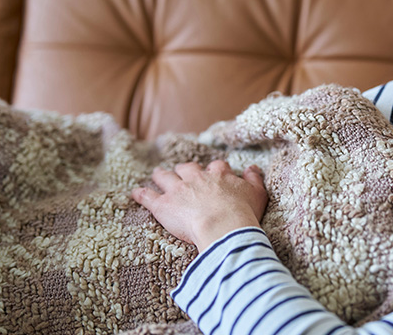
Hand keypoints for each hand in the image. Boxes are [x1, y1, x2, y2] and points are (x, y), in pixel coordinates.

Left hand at [132, 160, 267, 251]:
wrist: (223, 226)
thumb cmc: (243, 212)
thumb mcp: (257, 194)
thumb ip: (255, 179)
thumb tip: (253, 168)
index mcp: (219, 175)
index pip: (215, 167)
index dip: (213, 170)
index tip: (213, 174)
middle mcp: (197, 178)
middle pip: (187, 168)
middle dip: (184, 170)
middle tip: (182, 173)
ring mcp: (178, 190)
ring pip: (166, 177)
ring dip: (161, 175)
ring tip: (157, 174)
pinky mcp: (163, 205)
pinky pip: (148, 196)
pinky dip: (141, 194)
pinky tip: (135, 193)